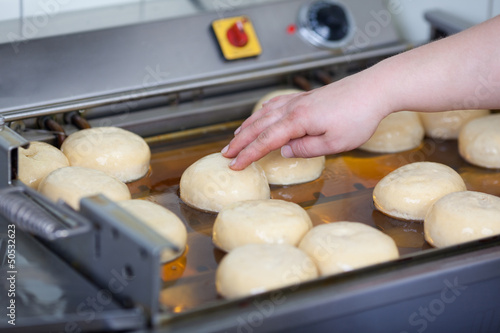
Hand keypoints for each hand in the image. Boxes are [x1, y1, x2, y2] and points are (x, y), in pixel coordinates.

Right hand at [222, 70, 390, 169]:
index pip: (265, 141)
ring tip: (236, 137)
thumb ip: (307, 149)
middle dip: (240, 141)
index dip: (248, 155)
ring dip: (247, 126)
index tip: (235, 165)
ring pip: (264, 114)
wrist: (374, 89)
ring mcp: (298, 100)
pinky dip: (262, 112)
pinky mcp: (306, 97)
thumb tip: (286, 151)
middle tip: (226, 153)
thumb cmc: (358, 117)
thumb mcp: (334, 144)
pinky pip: (276, 104)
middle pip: (258, 126)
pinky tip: (261, 115)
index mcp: (297, 121)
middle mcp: (293, 108)